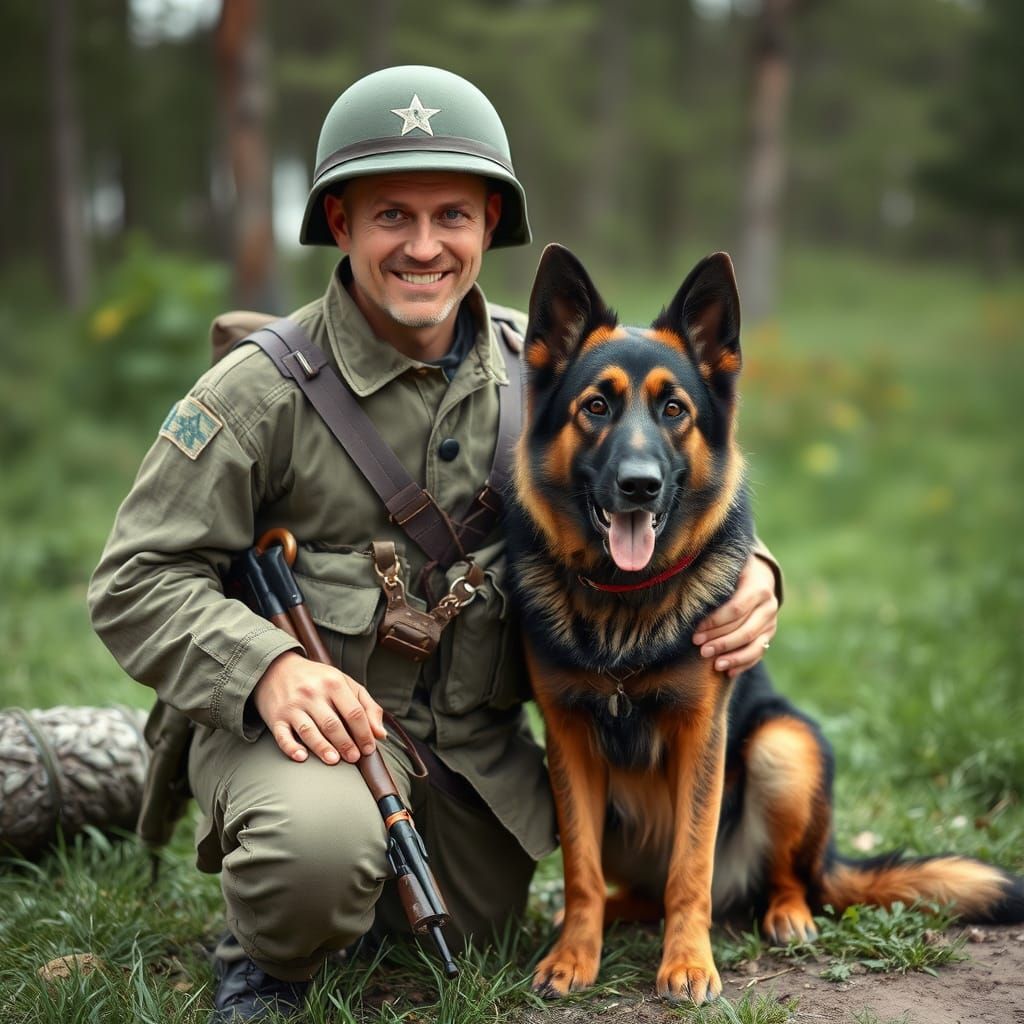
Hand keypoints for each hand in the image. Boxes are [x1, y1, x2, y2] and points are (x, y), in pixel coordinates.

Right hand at [252, 651, 387, 763]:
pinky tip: (302, 757)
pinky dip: (292, 748)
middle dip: (346, 744)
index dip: (364, 733)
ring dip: (323, 748)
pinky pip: (283, 736)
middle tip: (354, 758)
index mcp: (334, 683)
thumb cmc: (318, 679)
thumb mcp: (345, 683)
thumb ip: (366, 706)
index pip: (354, 712)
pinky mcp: (276, 717)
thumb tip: (381, 734)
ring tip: (334, 760)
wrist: (277, 668)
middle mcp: (312, 693)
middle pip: (333, 724)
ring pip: (310, 731)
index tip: (369, 748)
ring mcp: (293, 705)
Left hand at [692, 554, 777, 678]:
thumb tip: (682, 594)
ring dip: (733, 657)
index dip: (714, 623)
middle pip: (745, 630)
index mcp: (758, 587)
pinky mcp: (770, 633)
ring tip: (715, 665)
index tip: (695, 632)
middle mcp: (769, 605)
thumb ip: (711, 579)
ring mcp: (771, 621)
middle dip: (721, 642)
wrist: (760, 574)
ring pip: (755, 645)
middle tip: (701, 649)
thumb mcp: (725, 568)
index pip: (736, 609)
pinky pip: (759, 653)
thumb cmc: (733, 571)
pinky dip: (744, 663)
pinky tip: (728, 672)